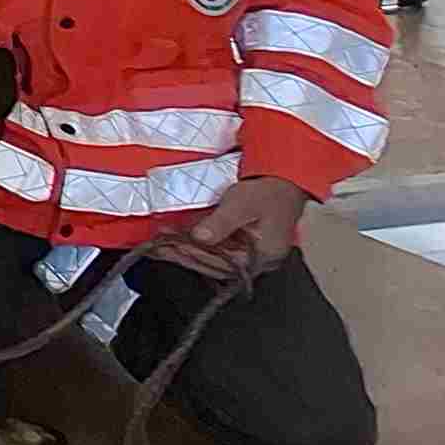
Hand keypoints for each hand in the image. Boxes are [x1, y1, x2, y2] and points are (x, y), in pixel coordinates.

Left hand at [166, 174, 308, 279]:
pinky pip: (217, 251)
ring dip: (188, 251)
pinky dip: (198, 245)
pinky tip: (180, 240)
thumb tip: (200, 237)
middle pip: (215, 265)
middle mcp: (256, 260)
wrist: (285, 179)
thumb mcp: (243, 203)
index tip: (171, 248)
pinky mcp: (243, 245)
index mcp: (262, 256)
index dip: (194, 256)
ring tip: (163, 246)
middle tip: (159, 249)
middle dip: (185, 256)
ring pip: (213, 260)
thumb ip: (221, 223)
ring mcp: (250, 254)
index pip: (222, 263)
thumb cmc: (271, 191)